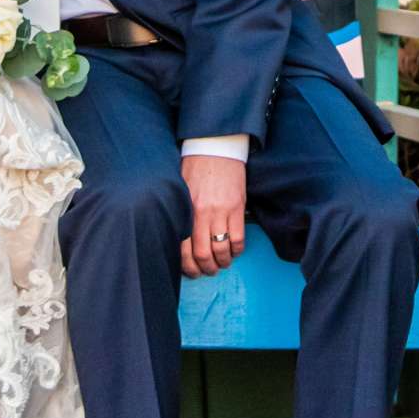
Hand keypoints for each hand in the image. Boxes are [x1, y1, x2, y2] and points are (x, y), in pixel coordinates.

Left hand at [180, 154, 246, 278]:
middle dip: (206, 268)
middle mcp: (202, 214)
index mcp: (185, 210)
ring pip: (222, 250)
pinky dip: (237, 250)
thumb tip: (180, 238)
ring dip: (222, 262)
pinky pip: (238, 238)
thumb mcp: (180, 189)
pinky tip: (234, 251)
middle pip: (203, 254)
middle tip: (207, 271)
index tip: (192, 270)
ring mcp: (221, 211)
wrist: (215, 146)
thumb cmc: (194, 166)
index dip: (188, 265)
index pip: (183, 248)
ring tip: (222, 263)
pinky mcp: (237, 208)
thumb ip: (181, 213)